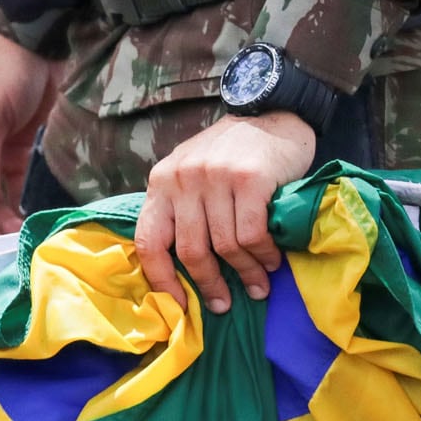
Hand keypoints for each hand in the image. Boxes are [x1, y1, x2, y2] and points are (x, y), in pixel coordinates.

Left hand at [134, 112, 316, 313]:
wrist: (272, 115)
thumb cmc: (231, 155)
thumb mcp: (191, 174)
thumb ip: (180, 210)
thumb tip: (181, 272)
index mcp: (161, 182)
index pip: (149, 241)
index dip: (161, 280)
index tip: (180, 305)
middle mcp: (183, 179)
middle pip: (189, 250)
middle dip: (209, 284)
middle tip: (224, 305)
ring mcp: (215, 177)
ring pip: (224, 246)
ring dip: (245, 273)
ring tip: (258, 287)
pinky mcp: (249, 178)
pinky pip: (252, 234)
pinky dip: (263, 255)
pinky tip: (271, 262)